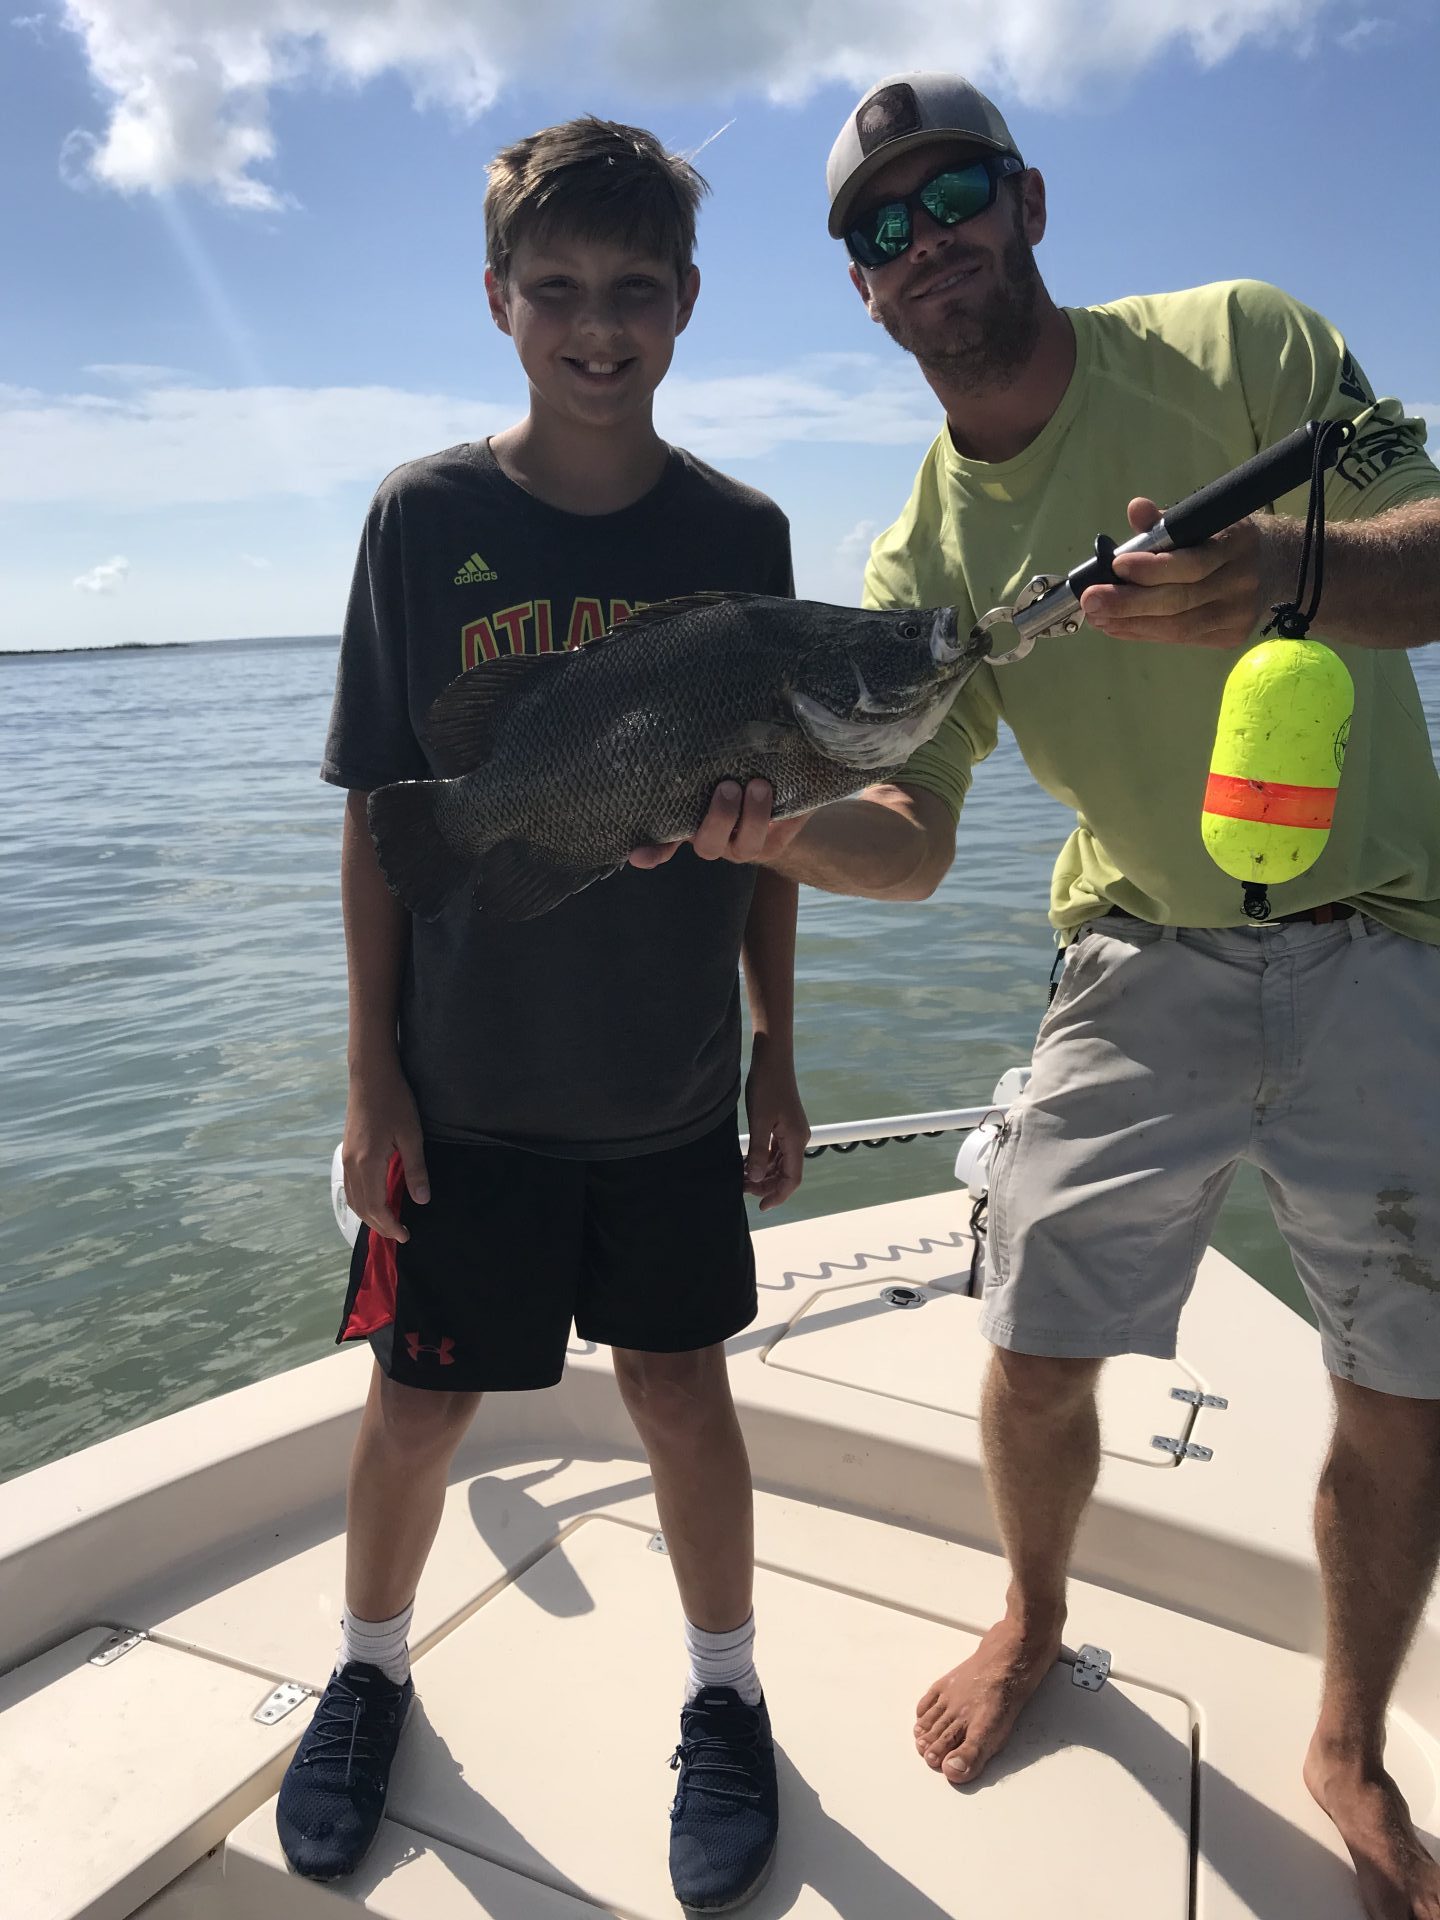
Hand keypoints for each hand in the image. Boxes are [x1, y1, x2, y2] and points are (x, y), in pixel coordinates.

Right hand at [342, 1058, 428, 1241]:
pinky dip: (361, 1200)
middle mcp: (352, 1164)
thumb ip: (416, 1170)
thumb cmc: (394, 1101)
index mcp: (368, 1163)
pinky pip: (350, 1185)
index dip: (390, 1225)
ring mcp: (347, 1157)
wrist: (371, 1075)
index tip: (405, 1236)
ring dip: (369, 1215)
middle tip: (399, 1234)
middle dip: (379, 1225)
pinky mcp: (347, 1150)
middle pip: (362, 1207)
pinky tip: (375, 1199)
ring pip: (352, 1198)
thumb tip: (422, 1200)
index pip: (376, 1207)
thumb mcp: (412, 1135)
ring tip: (388, 1222)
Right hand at [628, 779, 812, 869]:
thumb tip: (666, 720)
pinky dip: (788, 817)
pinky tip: (790, 798)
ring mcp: (746, 844)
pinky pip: (781, 833)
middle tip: (728, 787)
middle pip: (708, 844)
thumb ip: (697, 761)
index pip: (665, 843)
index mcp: (690, 823)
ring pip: (747, 844)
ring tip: (761, 786)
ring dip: (754, 816)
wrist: (779, 785)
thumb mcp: (711, 767)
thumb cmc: (731, 770)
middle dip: (719, 818)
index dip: (653, 851)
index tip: (637, 855)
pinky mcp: (778, 840)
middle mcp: (716, 839)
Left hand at [743, 1042, 809, 1212]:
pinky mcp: (785, 1125)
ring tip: (742, 1178)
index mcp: (796, 1140)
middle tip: (742, 1188)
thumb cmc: (767, 1086)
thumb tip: (756, 1178)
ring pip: (781, 1163)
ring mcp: (792, 1132)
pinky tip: (747, 1162)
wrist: (773, 1059)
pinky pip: (777, 1151)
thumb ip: (758, 1152)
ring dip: (764, 1174)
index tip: (760, 1207)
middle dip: (767, 1185)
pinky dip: (764, 1160)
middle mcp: (798, 1139)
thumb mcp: (758, 1121)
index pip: (792, 1179)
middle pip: (787, 1174)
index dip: (778, 1196)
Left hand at [1080, 498, 1289, 648]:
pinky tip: (1119, 628)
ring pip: (1178, 627)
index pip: (1192, 562)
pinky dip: (1145, 634)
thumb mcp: (1204, 520)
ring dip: (1131, 624)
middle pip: (1180, 600)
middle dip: (1129, 603)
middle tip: (1091, 601)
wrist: (1280, 564)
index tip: (1117, 566)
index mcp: (1235, 543)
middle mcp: (1241, 581)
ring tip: (1098, 618)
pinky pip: (1182, 640)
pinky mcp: (1231, 637)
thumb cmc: (1226, 539)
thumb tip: (1136, 508)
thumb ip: (1166, 520)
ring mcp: (1238, 614)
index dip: (1152, 567)